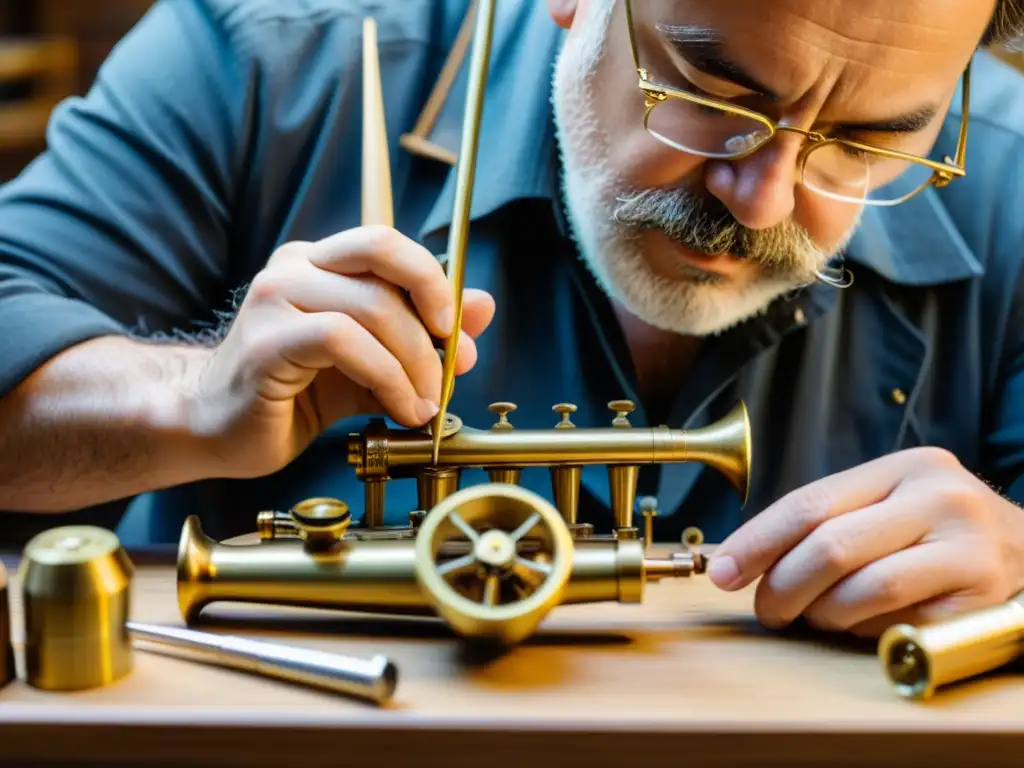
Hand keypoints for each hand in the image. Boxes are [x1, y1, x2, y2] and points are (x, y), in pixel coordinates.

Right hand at [190, 225, 494, 477]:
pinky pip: (343, 342)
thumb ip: (421, 336)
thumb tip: (483, 308)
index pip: (387, 243)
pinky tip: (400, 408)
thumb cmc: (292, 395)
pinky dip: (386, 377)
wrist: (217, 429)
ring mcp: (274, 299)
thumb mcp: (373, 362)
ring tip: (424, 404)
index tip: (458, 331)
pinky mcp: (265, 341)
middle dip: (434, 316)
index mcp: (319, 263)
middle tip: (452, 368)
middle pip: (383, 257)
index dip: (433, 280)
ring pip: (372, 307)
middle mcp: (294, 268)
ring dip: (415, 363)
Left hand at [707, 447, 1023, 637]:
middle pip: (831, 547)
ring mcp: (967, 546)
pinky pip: (899, 623)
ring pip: (863, 590)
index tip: (721, 571)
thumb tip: (744, 560)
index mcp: (904, 467)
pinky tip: (862, 625)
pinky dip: (865, 630)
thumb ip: (829, 521)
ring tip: (818, 615)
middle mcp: (939, 498)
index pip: (809, 504)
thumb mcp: (890, 505)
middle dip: (781, 585)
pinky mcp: (981, 596)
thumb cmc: (939, 531)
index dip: (756, 542)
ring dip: (823, 613)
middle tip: (765, 609)